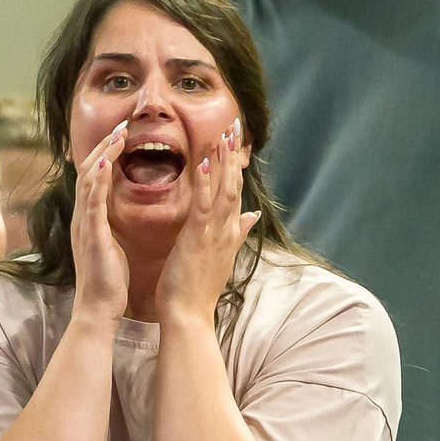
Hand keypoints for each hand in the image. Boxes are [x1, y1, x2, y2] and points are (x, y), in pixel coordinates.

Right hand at [68, 121, 133, 323]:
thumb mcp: (112, 245)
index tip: (124, 134)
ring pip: (88, 180)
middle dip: (105, 145)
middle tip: (124, 123)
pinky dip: (97, 181)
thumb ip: (110, 224)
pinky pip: (92, 202)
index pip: (95, 177)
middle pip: (89, 171)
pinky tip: (106, 163)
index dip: (108, 153)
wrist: (98, 309)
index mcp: (90, 219)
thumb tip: (117, 211)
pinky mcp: (91, 235)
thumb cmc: (109, 281)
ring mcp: (84, 225)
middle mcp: (82, 217)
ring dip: (103, 155)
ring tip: (118, 134)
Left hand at [153, 119, 258, 327]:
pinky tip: (206, 161)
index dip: (236, 165)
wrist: (188, 315)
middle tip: (235, 125)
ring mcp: (215, 233)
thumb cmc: (197, 289)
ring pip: (224, 189)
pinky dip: (207, 183)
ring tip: (225, 133)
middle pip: (234, 184)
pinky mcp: (198, 238)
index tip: (236, 141)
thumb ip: (237, 233)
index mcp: (228, 232)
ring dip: (224, 160)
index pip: (235, 192)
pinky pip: (204, 205)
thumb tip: (251, 216)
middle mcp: (226, 229)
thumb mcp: (219, 256)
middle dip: (234, 154)